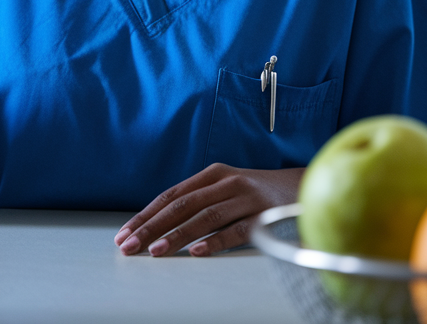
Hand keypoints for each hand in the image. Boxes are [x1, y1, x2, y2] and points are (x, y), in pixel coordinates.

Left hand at [115, 164, 302, 256]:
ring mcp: (247, 198)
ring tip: (156, 251)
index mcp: (212, 174)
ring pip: (205, 217)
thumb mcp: (224, 188)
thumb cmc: (255, 193)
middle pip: (182, 206)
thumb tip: (157, 224)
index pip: (171, 196)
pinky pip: (237, 230)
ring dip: (177, 236)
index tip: (124, 234)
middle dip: (152, 227)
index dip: (145, 215)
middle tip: (130, 246)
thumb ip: (198, 200)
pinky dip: (216, 241)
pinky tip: (198, 252)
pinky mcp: (265, 215)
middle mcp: (227, 182)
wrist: (302, 188)